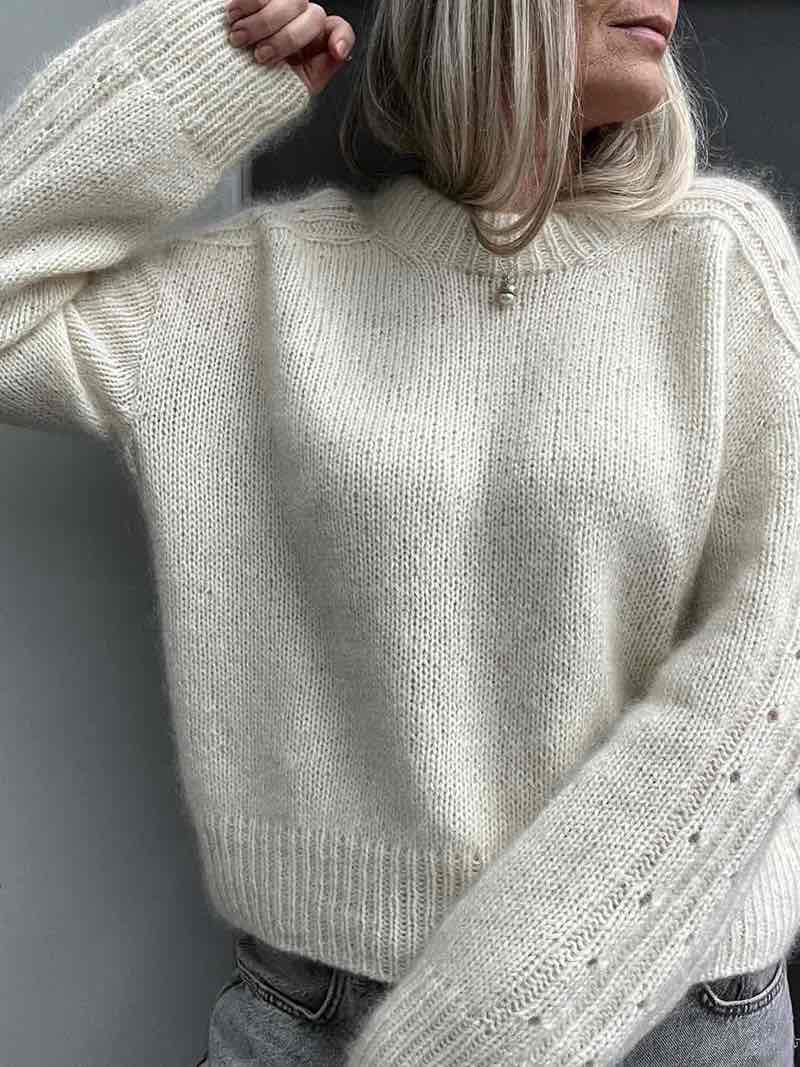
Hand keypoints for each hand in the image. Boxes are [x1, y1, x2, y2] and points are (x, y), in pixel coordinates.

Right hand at [225, 0, 355, 96]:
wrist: (218, 87)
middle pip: (313, 16)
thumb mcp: (292, 89)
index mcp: (313, 44)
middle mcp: (299, 20)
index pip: (338, 28)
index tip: (337, 51)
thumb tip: (340, 54)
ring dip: (262, 22)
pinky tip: (232, 17)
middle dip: (286, 38)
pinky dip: (244, 3)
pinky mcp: (254, 0)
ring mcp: (278, 5)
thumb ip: (320, 70)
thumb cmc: (255, 91)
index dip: (341, 37)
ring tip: (238, 40)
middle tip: (260, 57)